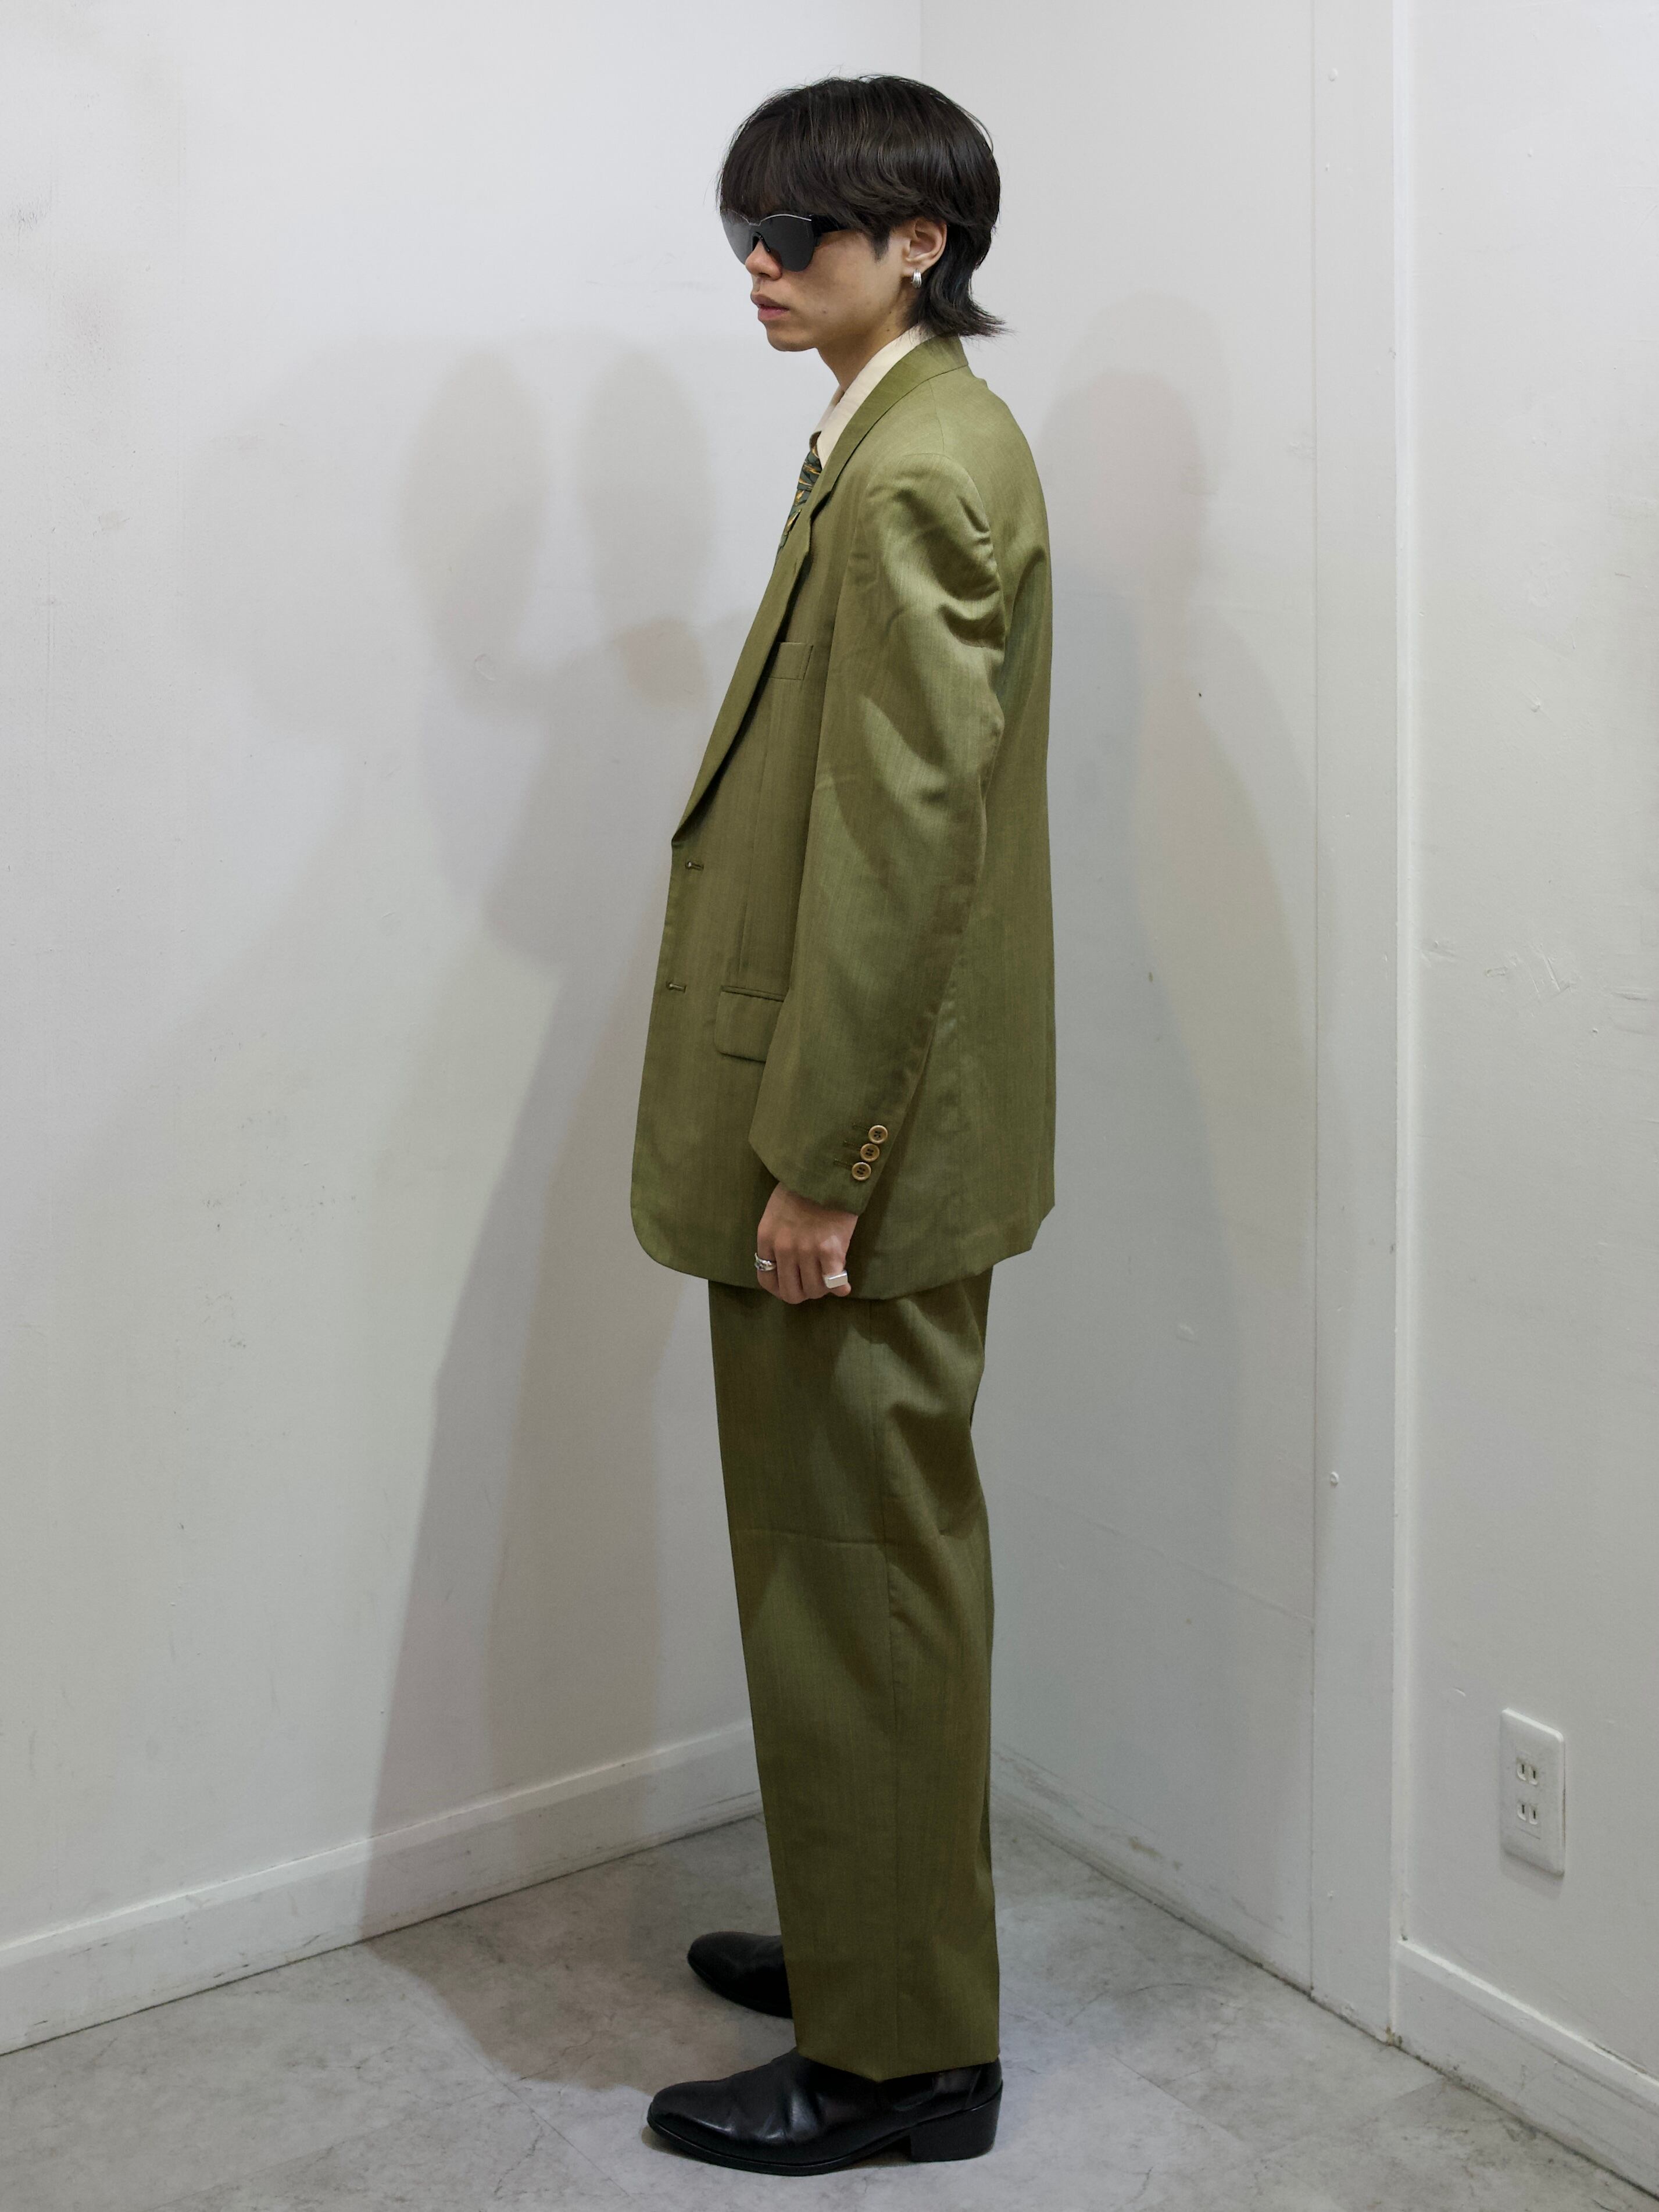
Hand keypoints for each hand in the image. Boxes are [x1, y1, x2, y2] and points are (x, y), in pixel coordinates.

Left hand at [755, 1183, 858, 1301]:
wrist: (827, 1170)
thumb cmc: (803, 1187)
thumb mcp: (777, 1212)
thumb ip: (778, 1239)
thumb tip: (788, 1266)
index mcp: (766, 1238)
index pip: (766, 1279)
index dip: (780, 1289)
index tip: (793, 1286)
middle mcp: (783, 1248)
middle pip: (790, 1292)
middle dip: (804, 1292)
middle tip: (815, 1283)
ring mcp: (806, 1251)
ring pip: (814, 1290)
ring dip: (823, 1288)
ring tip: (830, 1277)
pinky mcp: (830, 1250)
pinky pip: (833, 1283)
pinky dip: (840, 1288)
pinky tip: (844, 1285)